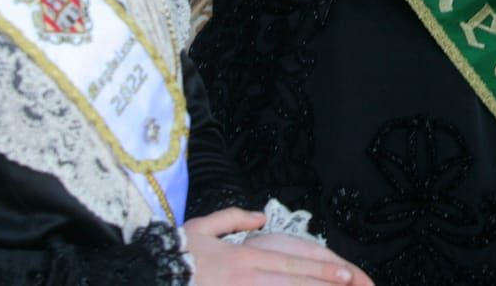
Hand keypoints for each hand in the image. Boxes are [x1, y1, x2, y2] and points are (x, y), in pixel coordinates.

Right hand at [185, 208, 368, 284]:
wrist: (150, 274)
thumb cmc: (175, 255)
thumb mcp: (203, 227)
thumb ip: (233, 219)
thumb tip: (259, 217)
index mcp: (245, 257)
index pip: (293, 263)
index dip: (321, 270)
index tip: (344, 273)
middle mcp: (249, 277)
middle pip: (294, 282)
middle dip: (324, 285)